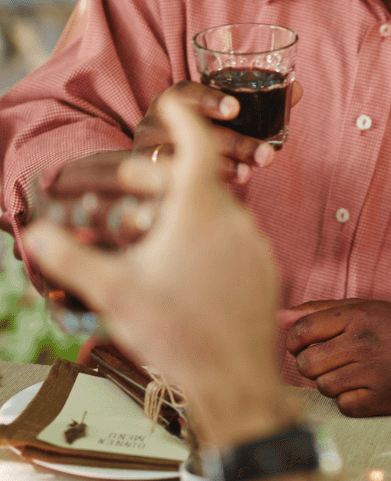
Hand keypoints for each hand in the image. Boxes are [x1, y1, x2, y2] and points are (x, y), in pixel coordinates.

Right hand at [23, 94, 291, 443]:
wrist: (235, 377)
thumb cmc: (176, 331)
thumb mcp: (115, 292)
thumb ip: (71, 257)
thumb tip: (35, 233)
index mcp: (199, 210)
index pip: (197, 145)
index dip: (184, 118)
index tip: (173, 104)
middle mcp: (234, 218)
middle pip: (201, 184)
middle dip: (170, 182)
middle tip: (141, 190)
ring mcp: (254, 244)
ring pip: (220, 214)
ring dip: (191, 215)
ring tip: (159, 235)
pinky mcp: (265, 269)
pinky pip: (235, 242)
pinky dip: (212, 242)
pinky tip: (190, 269)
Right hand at [131, 79, 302, 183]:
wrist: (154, 172)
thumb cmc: (202, 134)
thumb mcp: (225, 118)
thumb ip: (260, 103)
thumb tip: (298, 89)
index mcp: (173, 101)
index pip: (186, 93)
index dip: (209, 99)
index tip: (234, 109)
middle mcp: (154, 123)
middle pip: (190, 131)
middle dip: (233, 143)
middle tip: (266, 155)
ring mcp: (145, 154)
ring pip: (181, 160)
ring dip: (219, 168)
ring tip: (249, 174)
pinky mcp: (145, 183)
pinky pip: (169, 187)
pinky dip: (196, 189)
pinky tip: (222, 194)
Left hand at [279, 300, 390, 415]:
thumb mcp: (365, 308)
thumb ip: (320, 310)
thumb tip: (278, 318)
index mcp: (356, 316)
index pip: (300, 333)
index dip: (297, 342)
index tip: (308, 345)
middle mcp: (362, 342)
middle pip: (306, 364)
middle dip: (314, 364)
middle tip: (335, 360)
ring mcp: (372, 373)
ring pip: (323, 386)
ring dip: (333, 382)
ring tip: (356, 372)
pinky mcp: (380, 400)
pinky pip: (343, 405)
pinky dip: (351, 400)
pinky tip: (368, 387)